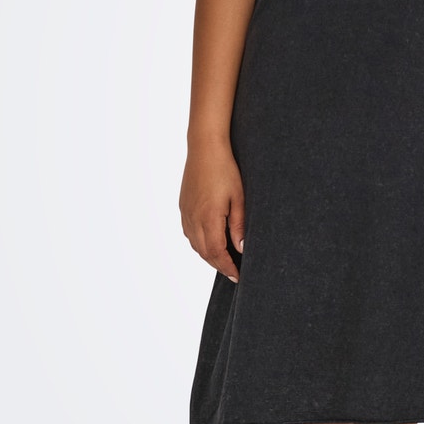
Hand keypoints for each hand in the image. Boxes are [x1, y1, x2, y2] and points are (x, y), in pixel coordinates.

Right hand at [179, 138, 244, 281]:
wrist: (205, 148)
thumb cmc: (226, 169)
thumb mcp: (239, 198)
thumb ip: (239, 226)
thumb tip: (241, 249)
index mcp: (208, 217)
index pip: (216, 252)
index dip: (227, 267)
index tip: (238, 276)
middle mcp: (193, 218)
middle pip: (204, 252)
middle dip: (219, 265)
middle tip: (233, 272)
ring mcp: (186, 212)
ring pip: (195, 244)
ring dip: (209, 255)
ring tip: (224, 261)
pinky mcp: (183, 206)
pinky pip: (189, 233)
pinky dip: (199, 243)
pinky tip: (210, 242)